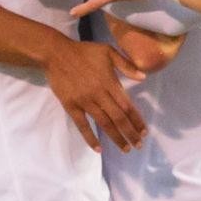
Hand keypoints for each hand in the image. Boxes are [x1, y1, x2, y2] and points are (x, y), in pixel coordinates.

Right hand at [41, 34, 147, 152]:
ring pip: (103, 124)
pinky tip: (99, 149)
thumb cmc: (84, 52)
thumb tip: (144, 77)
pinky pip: (82, 125)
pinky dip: (90, 138)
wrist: (56, 54)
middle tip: (138, 145)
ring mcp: (84, 102)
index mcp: (109, 83)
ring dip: (116, 138)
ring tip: (125, 149)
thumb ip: (126, 65)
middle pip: (118, 118)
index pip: (127, 106)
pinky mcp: (71, 106)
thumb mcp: (108, 51)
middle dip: (130, 133)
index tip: (144, 131)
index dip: (136, 120)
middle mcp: (99, 95)